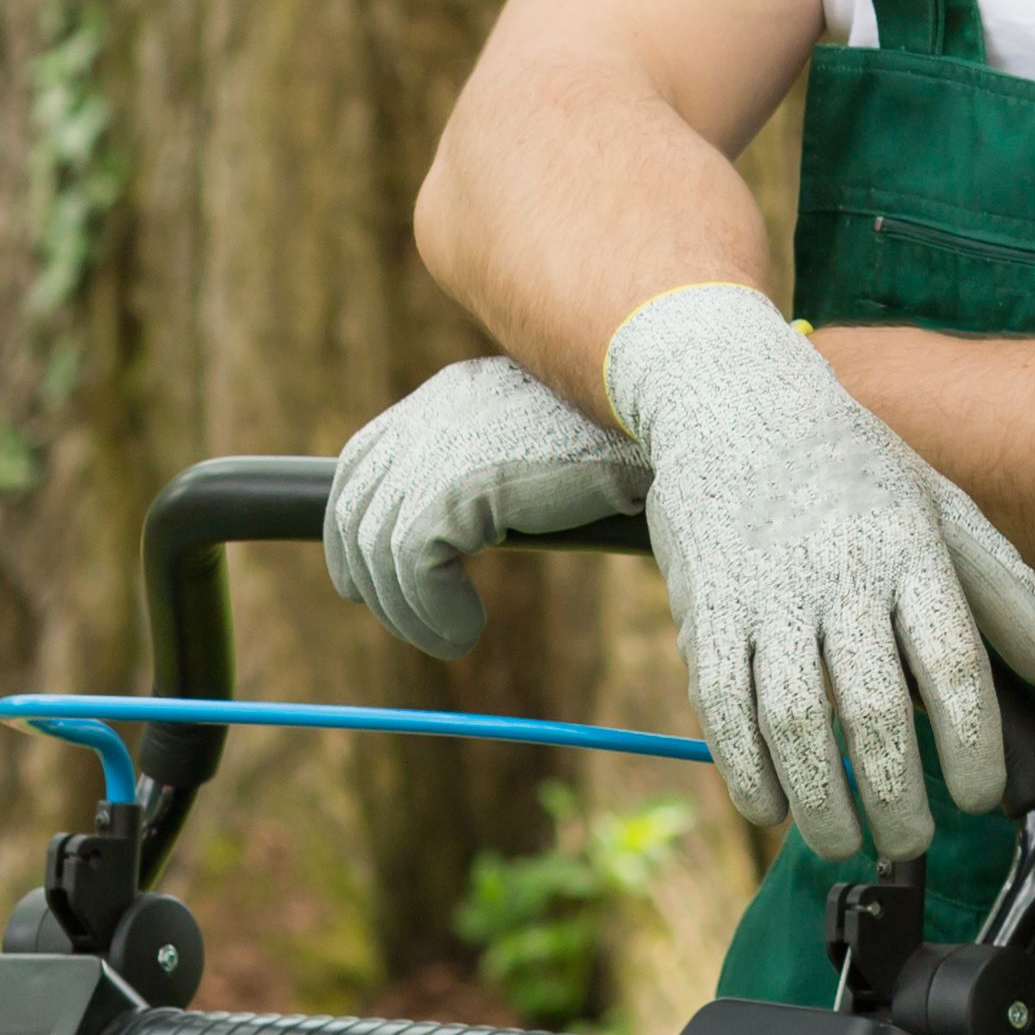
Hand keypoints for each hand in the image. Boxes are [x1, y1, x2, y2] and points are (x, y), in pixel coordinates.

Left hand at [324, 358, 650, 661]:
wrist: (680, 419)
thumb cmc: (633, 447)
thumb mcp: (551, 449)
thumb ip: (500, 473)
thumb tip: (453, 537)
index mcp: (455, 396)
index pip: (366, 459)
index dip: (354, 530)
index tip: (368, 583)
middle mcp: (440, 409)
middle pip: (356, 504)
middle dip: (373, 580)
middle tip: (423, 627)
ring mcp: (447, 442)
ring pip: (381, 544)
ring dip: (408, 611)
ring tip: (452, 638)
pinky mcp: (464, 482)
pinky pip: (412, 562)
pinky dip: (430, 611)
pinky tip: (465, 631)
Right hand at [600, 285, 1034, 862]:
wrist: (735, 404)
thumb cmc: (857, 472)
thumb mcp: (942, 506)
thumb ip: (1005, 588)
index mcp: (908, 546)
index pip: (952, 662)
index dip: (972, 744)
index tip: (980, 795)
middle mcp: (838, 572)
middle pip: (873, 709)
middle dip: (897, 797)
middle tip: (915, 841)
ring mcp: (766, 593)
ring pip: (792, 721)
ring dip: (820, 802)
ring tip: (845, 841)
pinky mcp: (706, 611)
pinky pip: (722, 708)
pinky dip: (746, 772)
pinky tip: (774, 808)